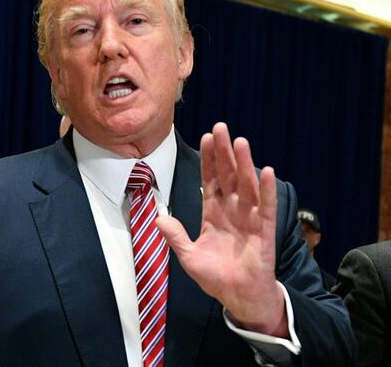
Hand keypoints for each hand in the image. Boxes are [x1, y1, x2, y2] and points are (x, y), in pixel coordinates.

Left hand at [155, 122, 287, 336]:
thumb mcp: (188, 256)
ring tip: (240, 142)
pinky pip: (266, 207)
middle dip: (223, 152)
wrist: (239, 297)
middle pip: (227, 175)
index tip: (206, 138)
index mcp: (213, 213)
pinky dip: (267, 190)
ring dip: (244, 164)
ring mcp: (249, 218)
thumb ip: (175, 237)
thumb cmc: (216, 277)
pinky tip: (267, 172)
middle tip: (221, 128)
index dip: (208, 160)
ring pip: (247, 185)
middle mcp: (232, 210)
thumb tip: (158, 218)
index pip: (210, 179)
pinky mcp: (264, 230)